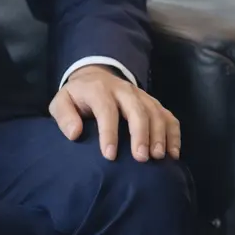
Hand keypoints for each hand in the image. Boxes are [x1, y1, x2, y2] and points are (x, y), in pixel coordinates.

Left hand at [50, 65, 181, 161]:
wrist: (95, 77)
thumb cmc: (78, 97)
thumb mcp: (61, 102)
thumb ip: (64, 116)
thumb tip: (75, 133)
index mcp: (99, 90)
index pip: (106, 109)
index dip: (109, 132)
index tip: (109, 155)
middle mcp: (123, 90)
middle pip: (137, 109)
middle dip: (141, 134)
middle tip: (141, 158)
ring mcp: (141, 95)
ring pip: (156, 111)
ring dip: (159, 134)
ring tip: (158, 157)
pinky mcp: (153, 102)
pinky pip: (168, 115)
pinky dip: (173, 133)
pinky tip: (173, 153)